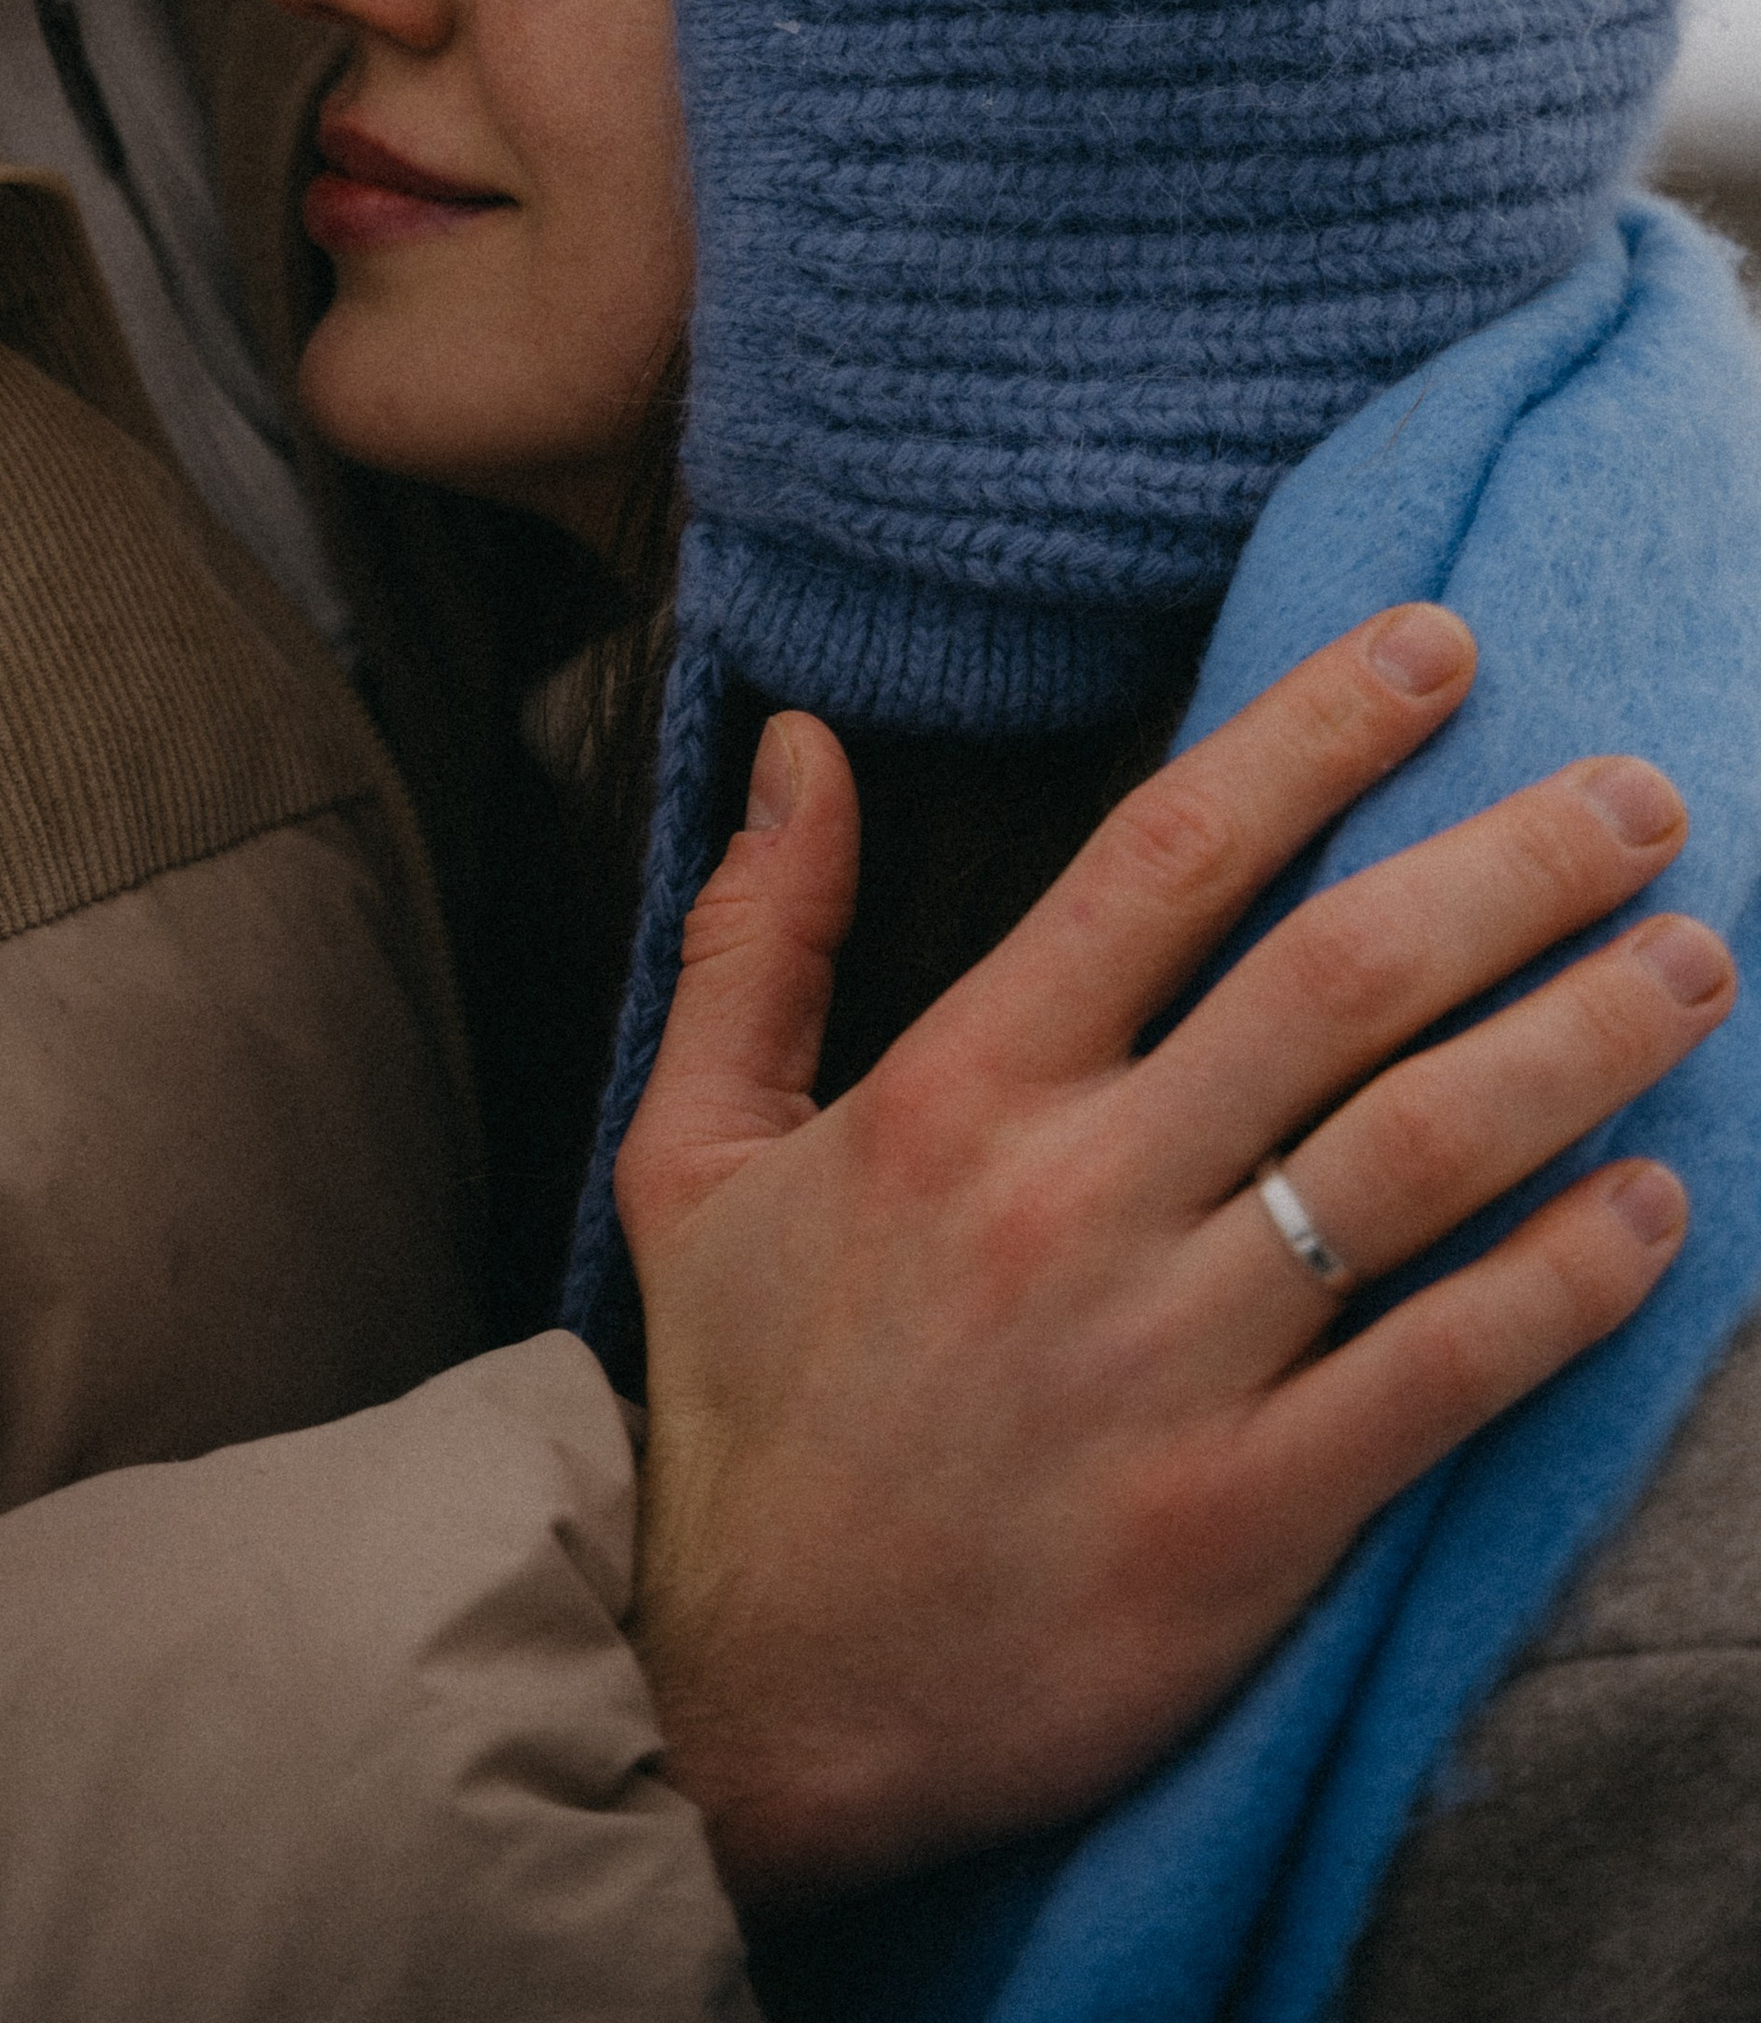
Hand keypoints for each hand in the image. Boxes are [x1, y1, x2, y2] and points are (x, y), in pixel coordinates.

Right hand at [618, 606, 1731, 1904]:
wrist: (743, 1705)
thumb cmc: (736, 1409)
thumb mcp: (692, 1152)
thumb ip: (758, 937)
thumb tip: (803, 742)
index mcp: (959, 1089)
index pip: (1168, 851)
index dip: (1319, 728)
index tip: (1442, 647)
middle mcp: (1076, 1199)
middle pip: (1339, 977)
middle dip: (1515, 863)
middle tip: (1643, 797)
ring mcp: (1169, 1365)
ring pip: (1421, 1153)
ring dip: (1584, 1041)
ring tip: (1694, 962)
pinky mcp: (1243, 1524)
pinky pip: (1444, 1371)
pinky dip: (1569, 1278)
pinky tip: (1660, 1204)